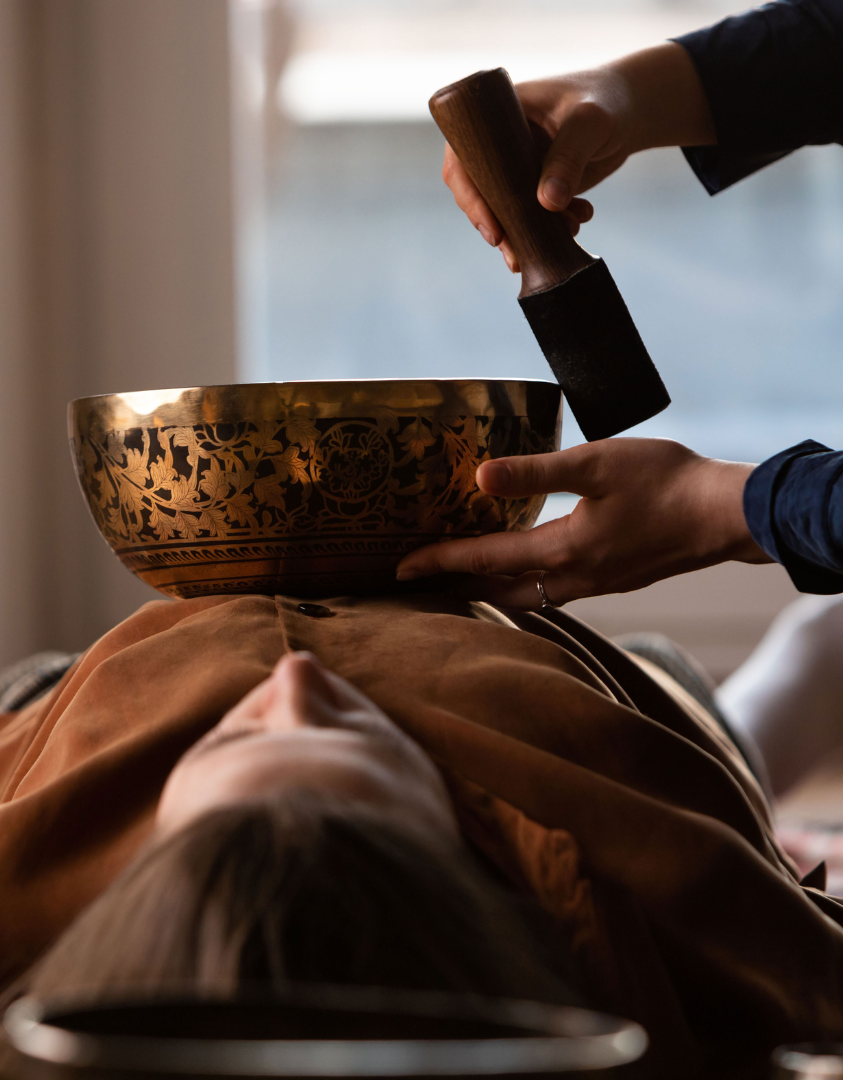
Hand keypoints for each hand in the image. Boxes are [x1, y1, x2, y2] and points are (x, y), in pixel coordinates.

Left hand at [396, 438, 769, 609]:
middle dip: (457, 586)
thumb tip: (479, 478)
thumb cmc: (667, 482)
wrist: (729, 513)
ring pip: (528, 597)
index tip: (401, 567)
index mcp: (564, 550)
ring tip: (460, 577)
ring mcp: (598, 583)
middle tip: (421, 581)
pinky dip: (524, 585)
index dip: (440, 560)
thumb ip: (535, 471)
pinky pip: (554, 592)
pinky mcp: (615, 578)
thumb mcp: (596, 464)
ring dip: (489, 589)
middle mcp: (575, 577)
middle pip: (499, 592)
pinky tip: (523, 568)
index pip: (485, 559)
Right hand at [447, 42, 715, 272]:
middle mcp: (497, 146)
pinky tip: (578, 223)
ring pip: (505, 212)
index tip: (492, 229)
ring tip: (563, 235)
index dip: (469, 197)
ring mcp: (515, 169)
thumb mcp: (590, 122)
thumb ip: (569, 158)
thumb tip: (547, 203)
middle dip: (498, 227)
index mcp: (494, 119)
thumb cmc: (608, 101)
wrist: (634, 111)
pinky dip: (550, 229)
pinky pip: (530, 217)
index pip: (462, 161)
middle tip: (517, 254)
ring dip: (527, 233)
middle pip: (479, 195)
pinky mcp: (535, 187)